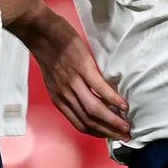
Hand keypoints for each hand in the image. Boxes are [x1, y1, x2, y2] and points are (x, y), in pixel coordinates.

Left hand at [13, 4, 130, 139]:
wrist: (39, 31)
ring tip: (127, 125)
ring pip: (94, 109)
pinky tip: (124, 105)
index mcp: (59, 98)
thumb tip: (88, 100)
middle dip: (109, 132)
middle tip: (126, 136)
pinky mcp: (82, 67)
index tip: (112, 137)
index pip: (80, 124)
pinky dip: (113, 99)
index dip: (98, 133)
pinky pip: (99, 88)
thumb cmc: (49, 52)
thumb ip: (69, 92)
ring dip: (113, 120)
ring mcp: (73, 81)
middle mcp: (65, 94)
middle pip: (89, 121)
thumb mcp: (55, 79)